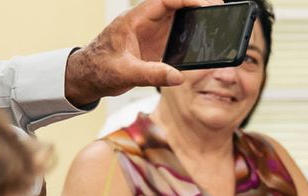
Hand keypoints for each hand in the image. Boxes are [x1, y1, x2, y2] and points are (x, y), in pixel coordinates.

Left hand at [64, 0, 216, 106]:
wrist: (87, 76)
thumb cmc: (99, 69)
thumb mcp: (125, 73)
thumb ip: (151, 74)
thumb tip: (178, 77)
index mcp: (134, 20)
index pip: (163, 2)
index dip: (185, 0)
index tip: (205, 4)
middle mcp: (144, 22)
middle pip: (175, 5)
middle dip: (197, 5)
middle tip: (220, 9)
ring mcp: (151, 33)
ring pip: (178, 18)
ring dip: (196, 19)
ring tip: (218, 23)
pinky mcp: (155, 44)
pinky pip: (177, 35)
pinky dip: (191, 35)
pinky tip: (205, 40)